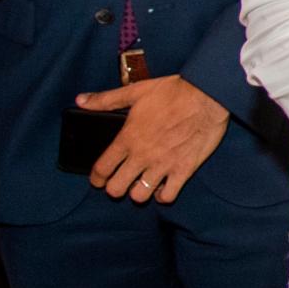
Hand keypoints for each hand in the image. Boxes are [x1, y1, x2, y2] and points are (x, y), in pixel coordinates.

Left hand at [81, 75, 227, 203]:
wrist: (207, 95)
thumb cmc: (173, 92)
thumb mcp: (136, 91)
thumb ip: (106, 99)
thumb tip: (81, 100)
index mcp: (128, 138)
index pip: (101, 169)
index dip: (96, 178)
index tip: (99, 178)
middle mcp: (142, 156)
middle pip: (116, 188)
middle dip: (115, 188)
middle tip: (121, 181)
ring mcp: (163, 165)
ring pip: (139, 196)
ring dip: (138, 193)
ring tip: (143, 184)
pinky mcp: (184, 169)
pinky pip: (168, 195)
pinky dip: (163, 195)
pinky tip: (164, 187)